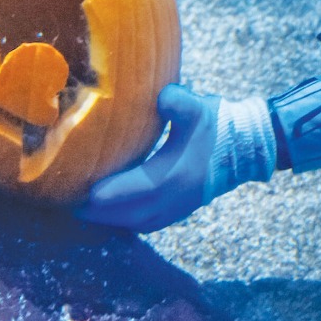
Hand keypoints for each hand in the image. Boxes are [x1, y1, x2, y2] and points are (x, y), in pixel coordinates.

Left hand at [75, 84, 276, 231]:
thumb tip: (161, 97)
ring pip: (140, 222)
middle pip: (131, 214)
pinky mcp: (184, 208)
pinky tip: (116, 214)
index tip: (83, 194)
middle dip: (101, 213)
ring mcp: (182, 207)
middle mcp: (177, 198)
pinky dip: (130, 221)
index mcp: (176, 175)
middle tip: (72, 206)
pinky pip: (151, 223)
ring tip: (88, 212)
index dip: (107, 194)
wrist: (247, 145)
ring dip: (113, 220)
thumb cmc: (218, 124)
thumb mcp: (197, 107)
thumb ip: (177, 102)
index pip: (134, 190)